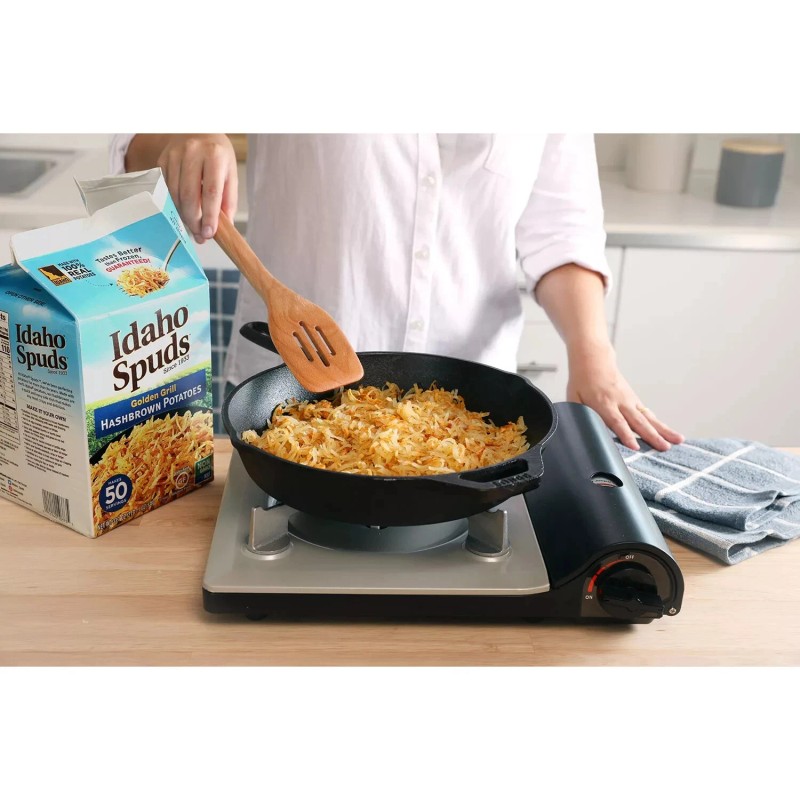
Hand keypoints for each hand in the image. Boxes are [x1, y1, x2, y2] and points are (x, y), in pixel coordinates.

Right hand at [155, 134, 237, 243]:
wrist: (199, 131)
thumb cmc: (218, 156)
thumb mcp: (231, 174)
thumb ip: (229, 200)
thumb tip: (224, 227)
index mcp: (215, 156)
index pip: (211, 192)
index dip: (209, 216)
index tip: (209, 233)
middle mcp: (192, 152)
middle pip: (189, 195)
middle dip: (194, 220)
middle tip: (200, 235)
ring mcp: (174, 155)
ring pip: (174, 194)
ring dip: (183, 216)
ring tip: (193, 227)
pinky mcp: (162, 159)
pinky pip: (166, 189)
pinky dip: (174, 205)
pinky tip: (183, 212)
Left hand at [566, 341, 683, 451]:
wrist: (594, 359)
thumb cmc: (581, 381)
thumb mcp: (573, 398)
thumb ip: (578, 414)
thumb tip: (582, 431)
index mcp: (603, 403)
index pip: (616, 422)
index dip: (626, 435)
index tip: (636, 447)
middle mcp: (620, 402)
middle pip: (638, 422)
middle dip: (651, 436)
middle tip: (664, 448)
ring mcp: (630, 401)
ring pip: (649, 418)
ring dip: (663, 430)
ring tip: (678, 441)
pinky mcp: (635, 400)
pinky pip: (649, 414)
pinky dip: (661, 424)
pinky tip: (671, 434)